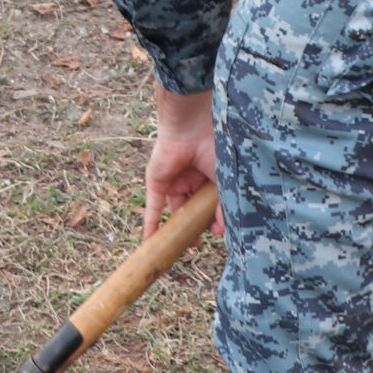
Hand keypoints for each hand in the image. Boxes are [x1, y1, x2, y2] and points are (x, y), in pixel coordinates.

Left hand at [145, 80, 223, 239]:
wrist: (191, 126)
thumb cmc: (213, 146)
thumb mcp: (222, 179)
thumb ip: (222, 205)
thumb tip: (222, 230)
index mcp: (208, 175)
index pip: (211, 204)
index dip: (215, 219)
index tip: (221, 232)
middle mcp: (191, 179)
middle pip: (193, 209)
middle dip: (197, 227)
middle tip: (201, 243)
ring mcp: (173, 181)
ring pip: (176, 210)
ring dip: (179, 229)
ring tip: (189, 246)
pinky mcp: (157, 183)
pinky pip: (154, 207)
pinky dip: (151, 224)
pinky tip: (150, 241)